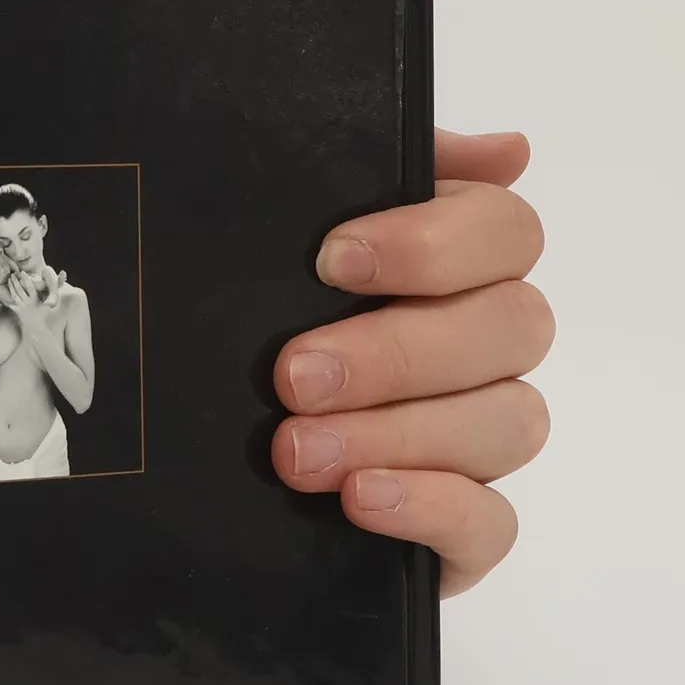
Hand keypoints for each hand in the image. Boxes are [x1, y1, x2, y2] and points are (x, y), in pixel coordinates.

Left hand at [0, 270, 47, 326]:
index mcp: (35, 301)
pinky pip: (10, 305)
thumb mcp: (49, 304)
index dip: (26, 280)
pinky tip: (1, 294)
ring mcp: (21, 308)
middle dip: (16, 281)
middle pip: (20, 290)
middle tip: (13, 274)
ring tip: (9, 279)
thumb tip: (57, 283)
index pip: (30, 288)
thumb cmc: (44, 315)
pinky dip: (6, 300)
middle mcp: (27, 303)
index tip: (23, 273)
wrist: (37, 328)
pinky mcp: (17, 312)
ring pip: (15, 295)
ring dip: (11, 287)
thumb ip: (51, 294)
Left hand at [271, 129, 552, 595]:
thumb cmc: (237, 331)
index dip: (434, 243)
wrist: (170, 465)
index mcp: (450, 266)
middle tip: (292, 375)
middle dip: (399, 351)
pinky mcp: (459, 532)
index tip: (331, 260)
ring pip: (509, 422)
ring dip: (401, 432)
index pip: (506, 231)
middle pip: (513, 327)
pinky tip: (362, 499)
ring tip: (296, 453)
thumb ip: (367, 176)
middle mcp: (481, 349)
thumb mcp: (273, 241)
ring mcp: (477, 442)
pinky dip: (433, 507)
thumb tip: (508, 151)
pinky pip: (492, 524)